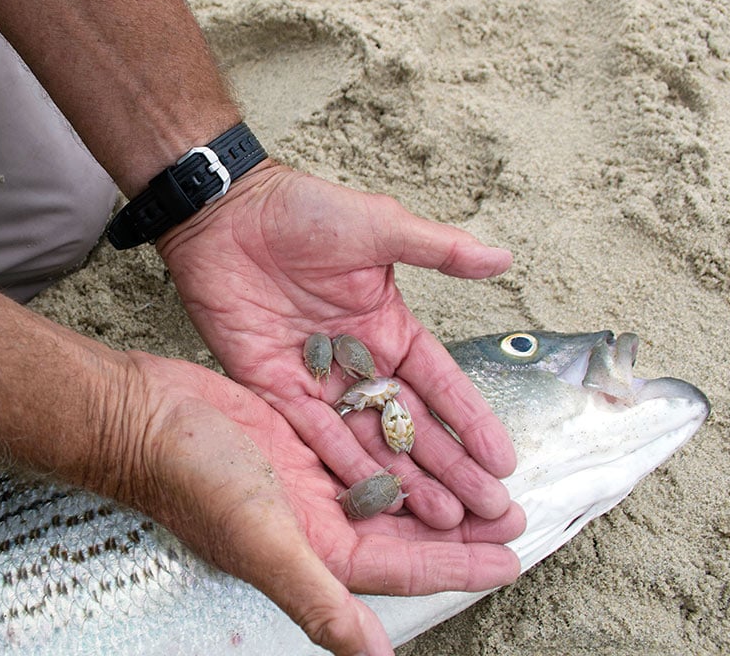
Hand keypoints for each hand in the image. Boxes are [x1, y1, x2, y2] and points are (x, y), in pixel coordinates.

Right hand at [116, 352, 522, 655]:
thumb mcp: (264, 540)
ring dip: (433, 480)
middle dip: (460, 525)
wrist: (138, 417)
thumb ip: (317, 600)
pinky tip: (420, 429)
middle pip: (404, 527)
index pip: (402, 567)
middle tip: (514, 512)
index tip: (511, 558)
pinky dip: (391, 439)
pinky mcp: (293, 431)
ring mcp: (304, 473)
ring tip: (483, 475)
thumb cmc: (192, 480)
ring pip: (386, 482)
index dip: (459, 566)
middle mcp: (314, 518)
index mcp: (313, 552)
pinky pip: (357, 440)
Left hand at [157, 163, 516, 528]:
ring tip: (442, 520)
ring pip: (366, 439)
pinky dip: (341, 464)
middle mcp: (356, 361)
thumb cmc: (303, 210)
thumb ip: (439, 250)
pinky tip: (373, 496)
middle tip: (488, 512)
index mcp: (386, 326)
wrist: (226, 212)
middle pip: (410, 424)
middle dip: (450, 467)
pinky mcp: (272, 387)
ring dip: (403, 479)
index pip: (439, 384)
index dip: (471, 423)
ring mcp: (315, 378)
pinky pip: (312, 433)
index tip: (503, 462)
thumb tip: (501, 258)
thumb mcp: (380, 226)